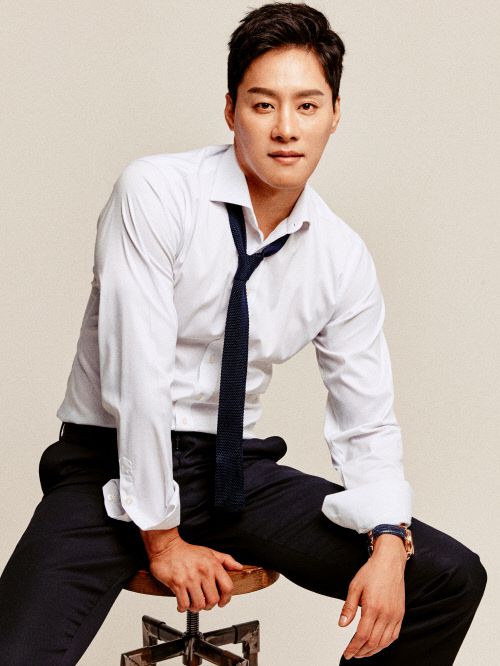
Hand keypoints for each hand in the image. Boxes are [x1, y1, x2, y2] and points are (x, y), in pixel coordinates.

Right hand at [140, 527, 242, 612]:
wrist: (167, 547)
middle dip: (209, 605)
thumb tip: (239, 567)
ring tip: (193, 603)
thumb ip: (226, 560)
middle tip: (204, 603)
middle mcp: (203, 572)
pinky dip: (183, 608)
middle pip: (213, 599)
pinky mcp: (177, 584)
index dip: (227, 599)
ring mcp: (190, 579)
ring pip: (199, 604)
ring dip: (196, 608)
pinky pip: (184, 603)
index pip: (227, 587)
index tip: (222, 602)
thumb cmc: (187, 551)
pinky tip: (183, 603)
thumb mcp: (210, 552)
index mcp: (213, 565)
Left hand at [339, 536, 406, 658]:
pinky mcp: (400, 614)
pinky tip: (377, 645)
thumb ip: (348, 608)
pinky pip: (394, 636)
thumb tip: (341, 625)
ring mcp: (395, 615)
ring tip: (362, 652)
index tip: (347, 653)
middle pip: (373, 642)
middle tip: (353, 654)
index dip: (353, 647)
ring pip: (384, 642)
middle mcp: (386, 614)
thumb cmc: (372, 572)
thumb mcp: (355, 586)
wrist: (389, 562)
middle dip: (361, 651)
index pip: (362, 635)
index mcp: (372, 607)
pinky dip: (385, 644)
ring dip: (373, 650)